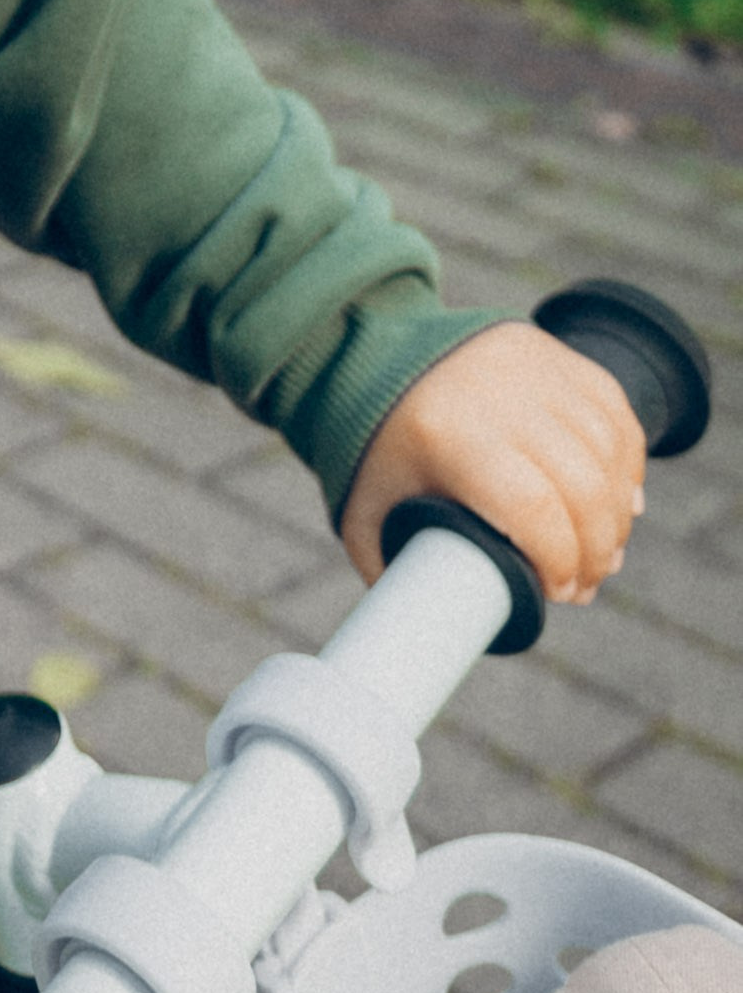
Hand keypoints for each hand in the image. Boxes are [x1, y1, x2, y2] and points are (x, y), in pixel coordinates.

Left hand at [339, 321, 645, 604]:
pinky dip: (626, 462)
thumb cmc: (368, 447)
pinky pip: (613, 411)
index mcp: (448, 435)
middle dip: (596, 550)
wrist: (368, 351)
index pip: (534, 510)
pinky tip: (623, 500)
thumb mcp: (366, 513)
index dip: (560, 562)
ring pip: (608, 450)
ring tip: (603, 551)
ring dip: (618, 511)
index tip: (560, 594)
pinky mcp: (551, 351)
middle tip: (584, 585)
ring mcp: (531, 365)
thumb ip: (398, 576)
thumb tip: (440, 641)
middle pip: (584, 486)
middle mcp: (497, 392)